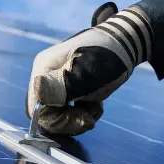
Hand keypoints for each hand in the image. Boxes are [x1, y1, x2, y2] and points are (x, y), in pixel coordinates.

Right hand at [26, 2, 152, 136]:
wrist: (125, 42)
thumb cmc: (107, 55)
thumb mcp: (88, 72)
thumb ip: (63, 84)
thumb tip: (39, 92)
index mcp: (43, 69)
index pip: (37, 108)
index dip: (57, 121)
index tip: (83, 120)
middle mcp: (45, 76)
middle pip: (47, 114)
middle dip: (70, 120)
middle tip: (92, 117)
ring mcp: (57, 82)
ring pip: (58, 115)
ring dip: (79, 117)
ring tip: (97, 106)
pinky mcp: (68, 88)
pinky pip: (69, 111)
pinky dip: (84, 112)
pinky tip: (96, 104)